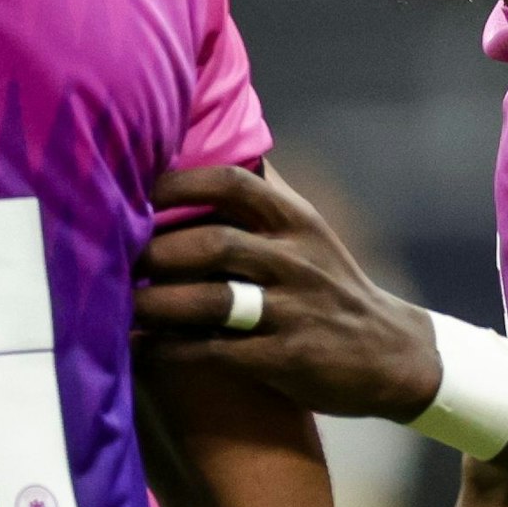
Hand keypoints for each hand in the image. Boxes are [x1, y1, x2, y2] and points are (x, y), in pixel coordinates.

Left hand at [135, 164, 441, 421]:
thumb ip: (259, 200)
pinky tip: (139, 349)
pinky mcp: (287, 359)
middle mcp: (296, 259)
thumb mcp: (307, 234)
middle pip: (216, 243)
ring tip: (119, 304)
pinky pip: (218, 353)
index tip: (133, 188)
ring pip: (214, 300)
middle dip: (158, 251)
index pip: (233, 183)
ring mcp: (293, 311)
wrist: (392, 354)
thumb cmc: (328, 286)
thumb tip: (203, 147)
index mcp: (295, 221)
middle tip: (115, 257)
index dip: (179, 183)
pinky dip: (172, 351)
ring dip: (158, 303)